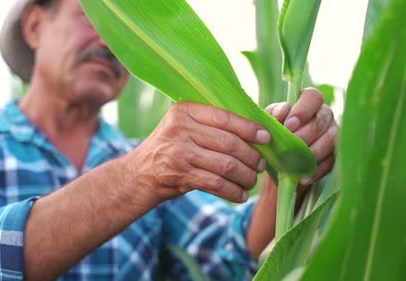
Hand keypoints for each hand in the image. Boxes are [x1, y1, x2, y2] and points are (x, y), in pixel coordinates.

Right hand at [125, 101, 269, 202]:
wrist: (139, 174)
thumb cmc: (171, 148)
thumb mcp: (184, 126)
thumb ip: (213, 123)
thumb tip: (258, 125)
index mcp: (184, 109)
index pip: (225, 117)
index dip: (250, 128)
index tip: (267, 138)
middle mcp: (180, 128)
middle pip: (229, 143)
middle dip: (251, 156)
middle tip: (260, 165)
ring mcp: (178, 152)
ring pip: (226, 165)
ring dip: (246, 176)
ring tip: (252, 180)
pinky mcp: (179, 175)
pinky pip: (216, 184)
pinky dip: (233, 192)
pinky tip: (241, 195)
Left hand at [265, 87, 337, 185]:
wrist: (278, 159)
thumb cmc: (274, 134)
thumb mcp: (269, 123)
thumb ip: (273, 115)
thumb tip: (282, 111)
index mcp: (308, 102)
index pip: (313, 96)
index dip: (303, 109)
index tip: (289, 125)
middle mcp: (324, 115)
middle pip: (321, 120)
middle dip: (305, 135)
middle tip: (290, 147)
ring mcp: (332, 135)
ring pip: (330, 141)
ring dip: (312, 153)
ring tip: (296, 164)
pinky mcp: (334, 155)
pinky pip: (331, 162)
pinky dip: (316, 171)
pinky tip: (302, 178)